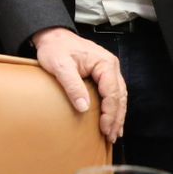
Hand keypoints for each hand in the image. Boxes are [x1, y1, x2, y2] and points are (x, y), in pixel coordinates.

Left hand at [31, 27, 127, 142]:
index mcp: (105, 63)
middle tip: (110, 136)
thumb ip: (72, 85)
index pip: (112, 92)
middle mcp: (111, 66)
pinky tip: (113, 120)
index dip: (109, 112)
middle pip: (119, 97)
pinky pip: (113, 93)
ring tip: (113, 133)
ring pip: (119, 96)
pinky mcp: (103, 74)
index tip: (104, 128)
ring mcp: (109, 70)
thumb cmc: (56, 48)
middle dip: (116, 118)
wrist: (52, 37)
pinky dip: (114, 108)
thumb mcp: (60, 66)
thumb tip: (84, 107)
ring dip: (117, 116)